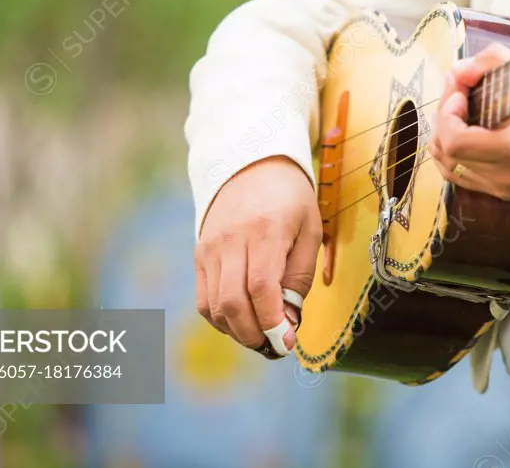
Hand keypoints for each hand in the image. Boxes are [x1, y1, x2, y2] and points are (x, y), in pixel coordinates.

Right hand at [195, 156, 321, 355]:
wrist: (250, 164)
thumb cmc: (290, 198)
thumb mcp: (310, 229)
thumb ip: (300, 276)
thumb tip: (289, 321)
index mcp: (265, 230)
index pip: (261, 287)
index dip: (273, 322)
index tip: (288, 342)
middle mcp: (231, 240)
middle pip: (233, 302)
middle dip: (254, 334)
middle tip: (275, 346)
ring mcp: (210, 248)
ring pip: (214, 306)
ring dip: (237, 331)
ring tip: (261, 335)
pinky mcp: (200, 254)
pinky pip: (204, 299)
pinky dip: (221, 319)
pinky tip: (242, 320)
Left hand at [428, 43, 509, 200]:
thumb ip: (492, 61)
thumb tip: (458, 70)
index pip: (456, 141)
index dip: (448, 113)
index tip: (461, 91)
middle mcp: (506, 175)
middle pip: (447, 152)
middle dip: (444, 117)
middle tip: (458, 93)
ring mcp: (502, 187)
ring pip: (448, 166)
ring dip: (445, 134)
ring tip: (458, 110)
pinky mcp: (502, 191)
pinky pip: (461, 175)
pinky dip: (454, 153)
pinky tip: (463, 131)